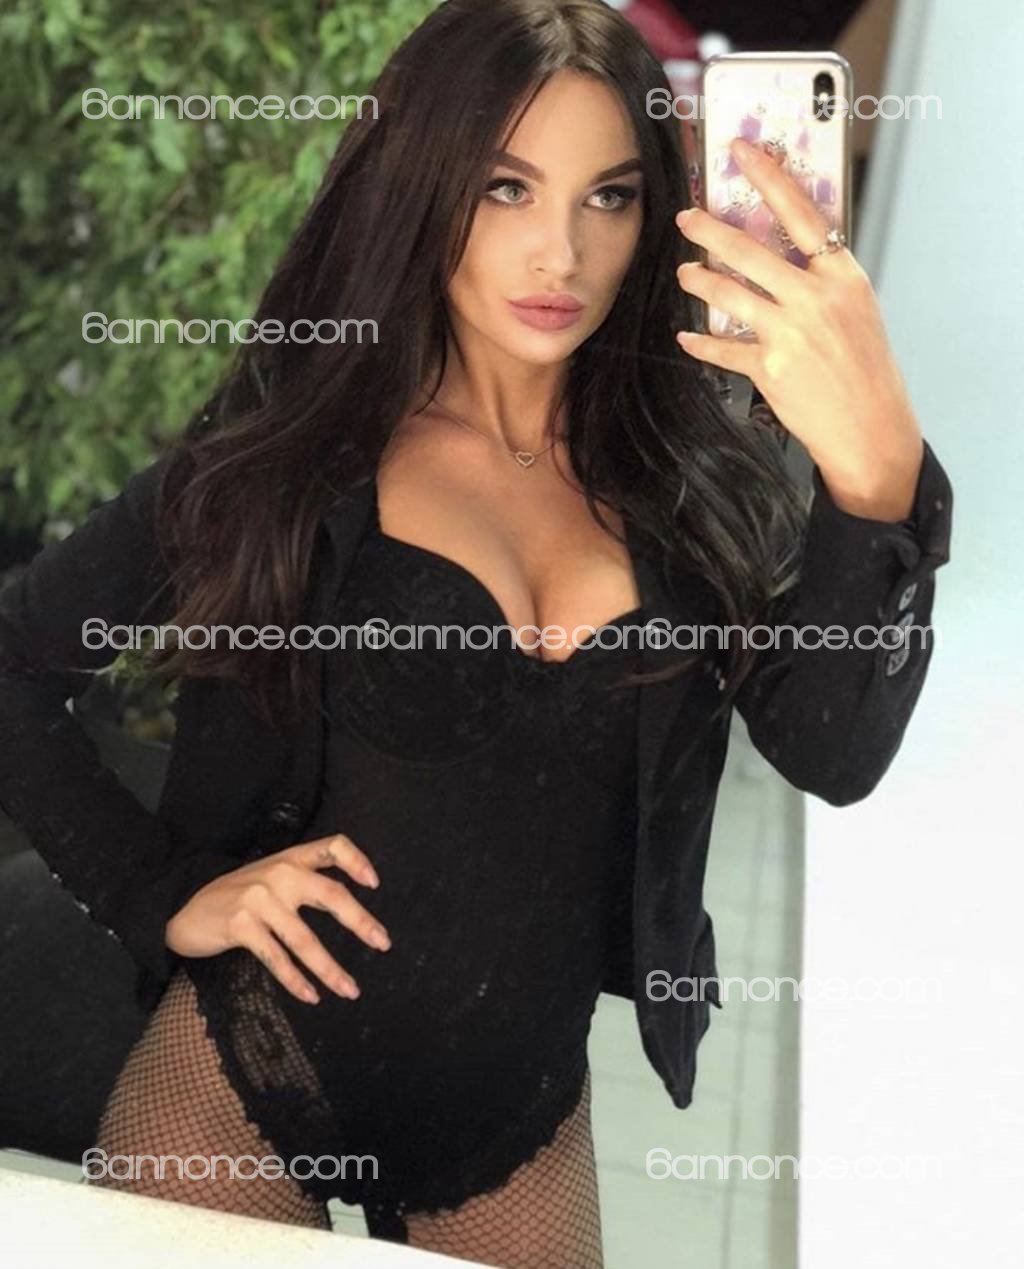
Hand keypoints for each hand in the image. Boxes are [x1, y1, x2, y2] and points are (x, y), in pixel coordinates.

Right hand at [164, 832, 390, 1004]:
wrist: (184, 907)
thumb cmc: (239, 895)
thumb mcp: (272, 876)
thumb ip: (305, 880)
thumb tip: (351, 907)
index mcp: (291, 858)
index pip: (334, 845)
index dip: (358, 861)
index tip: (375, 884)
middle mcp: (279, 873)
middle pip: (331, 894)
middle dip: (361, 921)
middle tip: (383, 943)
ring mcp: (259, 899)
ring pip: (305, 939)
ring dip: (331, 968)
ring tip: (350, 989)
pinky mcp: (241, 925)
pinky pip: (276, 958)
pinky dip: (296, 981)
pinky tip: (312, 996)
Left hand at [674, 135, 923, 521]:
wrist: (870, 425)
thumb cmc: (865, 367)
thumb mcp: (856, 308)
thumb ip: (821, 278)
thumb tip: (785, 251)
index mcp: (841, 275)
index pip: (801, 212)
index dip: (768, 177)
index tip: (742, 152)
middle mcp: (814, 298)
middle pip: (750, 250)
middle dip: (709, 230)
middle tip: (686, 218)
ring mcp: (789, 332)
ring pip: (728, 293)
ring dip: (699, 280)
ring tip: (685, 273)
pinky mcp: (768, 367)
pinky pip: (722, 348)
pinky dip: (701, 343)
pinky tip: (687, 338)